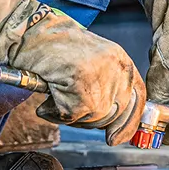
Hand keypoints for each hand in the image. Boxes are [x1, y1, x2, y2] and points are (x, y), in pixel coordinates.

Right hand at [0, 0, 145, 143]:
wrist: (29, 32)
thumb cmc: (53, 45)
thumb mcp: (92, 59)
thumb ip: (107, 83)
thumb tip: (112, 116)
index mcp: (120, 59)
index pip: (138, 97)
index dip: (129, 122)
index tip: (118, 137)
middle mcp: (116, 69)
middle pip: (114, 114)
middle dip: (91, 120)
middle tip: (71, 110)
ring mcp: (100, 80)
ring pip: (91, 118)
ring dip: (70, 114)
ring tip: (56, 94)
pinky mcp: (81, 90)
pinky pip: (70, 117)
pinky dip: (54, 112)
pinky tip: (47, 97)